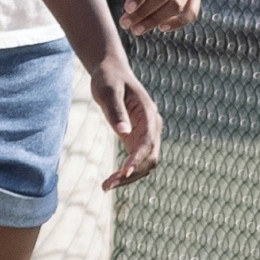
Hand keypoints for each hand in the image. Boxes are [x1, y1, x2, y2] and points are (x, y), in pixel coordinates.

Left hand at [87, 51, 162, 189]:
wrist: (112, 72)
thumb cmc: (109, 78)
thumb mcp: (108, 90)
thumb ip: (116, 109)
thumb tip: (123, 133)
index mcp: (148, 113)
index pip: (148, 141)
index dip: (138, 158)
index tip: (125, 171)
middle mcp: (152, 126)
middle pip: (150, 158)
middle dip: (132, 173)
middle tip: (108, 185)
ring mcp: (147, 134)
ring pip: (146, 163)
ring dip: (129, 177)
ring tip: (106, 187)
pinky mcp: (137, 139)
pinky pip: (137, 161)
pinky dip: (126, 173)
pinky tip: (111, 181)